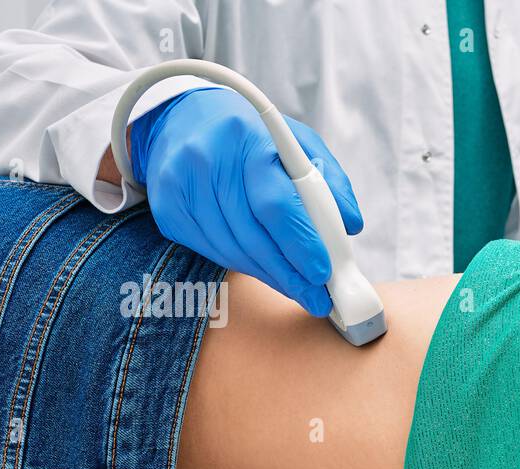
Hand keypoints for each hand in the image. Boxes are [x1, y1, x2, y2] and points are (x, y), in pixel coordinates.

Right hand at [131, 88, 363, 316]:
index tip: (324, 273)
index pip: (275, 203)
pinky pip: (212, 251)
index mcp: (248, 138)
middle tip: (318, 298)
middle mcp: (208, 160)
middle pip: (253, 235)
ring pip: (231, 249)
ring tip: (298, 288)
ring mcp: (181, 185)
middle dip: (290, 274)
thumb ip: (328, 181)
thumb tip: (351, 225)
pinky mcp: (168, 209)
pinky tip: (264, 268)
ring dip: (269, 276)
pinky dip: (243, 265)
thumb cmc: (252, 136)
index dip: (301, 243)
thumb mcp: (297, 142)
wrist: (183, 119)